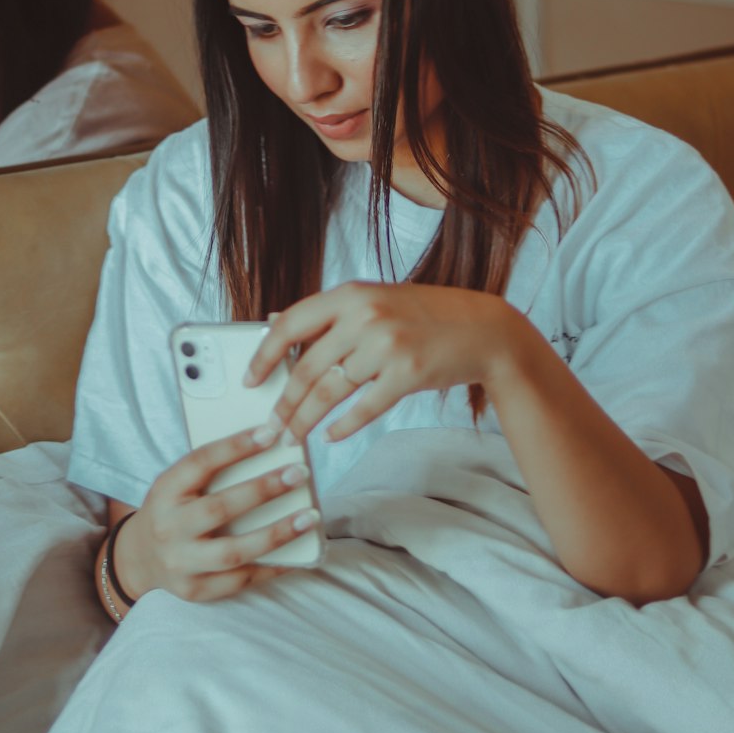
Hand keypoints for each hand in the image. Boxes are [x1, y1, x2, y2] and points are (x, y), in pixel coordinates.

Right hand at [116, 427, 320, 602]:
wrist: (138, 558)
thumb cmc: (171, 510)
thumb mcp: (177, 483)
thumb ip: (210, 471)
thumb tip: (267, 447)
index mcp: (165, 491)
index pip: (200, 463)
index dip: (236, 446)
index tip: (271, 432)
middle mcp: (169, 528)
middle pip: (219, 509)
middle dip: (263, 490)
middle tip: (299, 473)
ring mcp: (180, 563)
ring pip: (233, 552)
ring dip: (276, 534)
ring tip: (309, 517)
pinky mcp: (195, 590)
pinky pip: (240, 580)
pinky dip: (272, 567)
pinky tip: (298, 555)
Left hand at [244, 281, 515, 443]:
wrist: (483, 329)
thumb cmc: (425, 316)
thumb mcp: (375, 300)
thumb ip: (329, 314)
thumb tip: (275, 321)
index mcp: (351, 294)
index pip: (291, 324)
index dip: (264, 355)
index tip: (250, 380)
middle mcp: (366, 315)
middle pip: (307, 368)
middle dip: (284, 404)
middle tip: (269, 427)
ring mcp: (387, 345)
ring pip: (330, 392)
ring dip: (306, 421)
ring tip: (292, 438)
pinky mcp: (408, 374)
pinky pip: (364, 408)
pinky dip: (343, 427)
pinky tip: (330, 436)